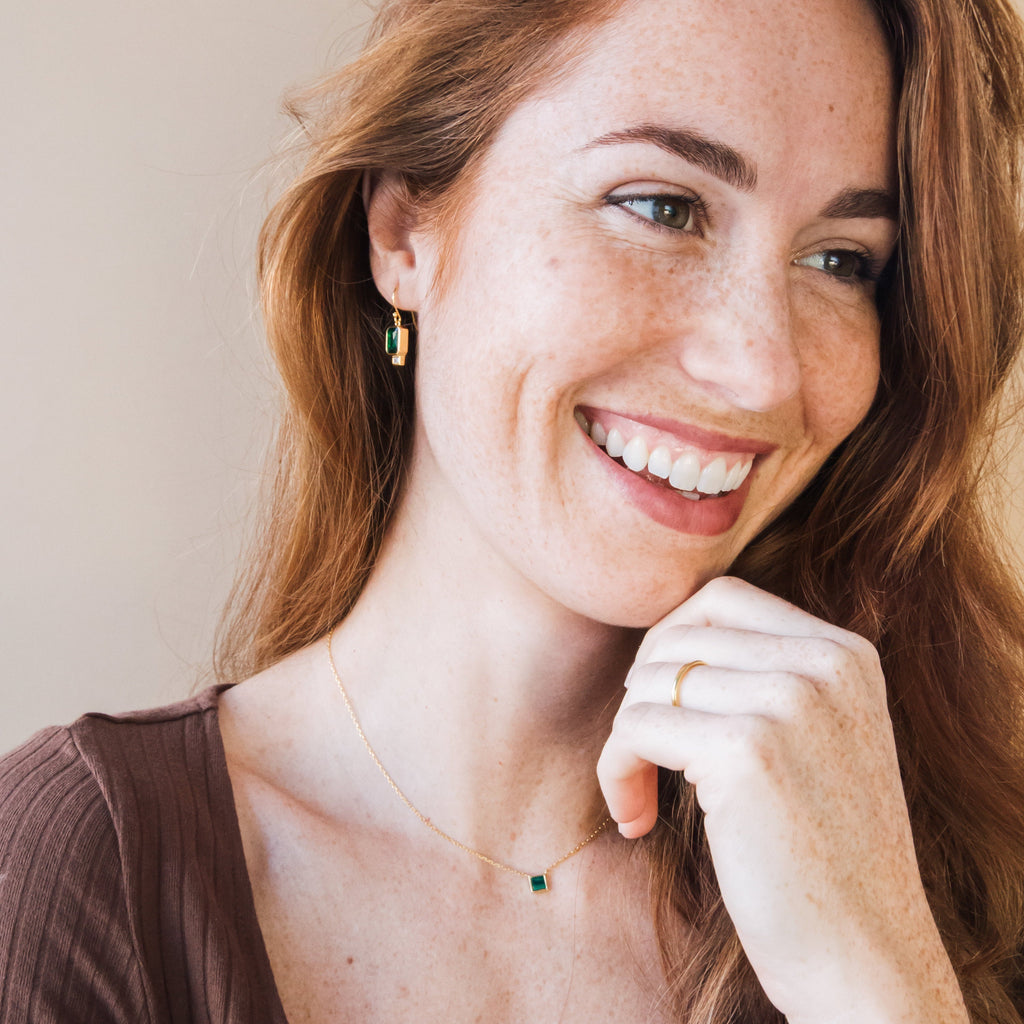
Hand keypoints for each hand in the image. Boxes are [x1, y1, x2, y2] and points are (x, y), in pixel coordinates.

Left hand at [597, 577, 967, 1023]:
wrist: (866, 953)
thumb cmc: (825, 852)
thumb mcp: (822, 736)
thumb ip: (767, 674)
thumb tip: (664, 636)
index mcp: (846, 653)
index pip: (720, 598)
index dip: (671, 644)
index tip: (665, 705)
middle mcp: (824, 664)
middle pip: (677, 634)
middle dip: (643, 689)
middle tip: (646, 750)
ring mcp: (789, 701)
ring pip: (648, 681)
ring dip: (626, 741)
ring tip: (643, 797)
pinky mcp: (746, 750)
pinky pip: (634, 727)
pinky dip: (616, 771)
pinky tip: (636, 820)